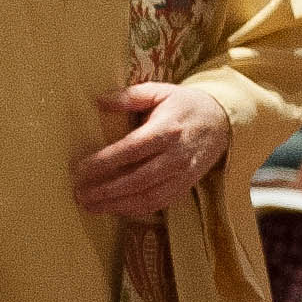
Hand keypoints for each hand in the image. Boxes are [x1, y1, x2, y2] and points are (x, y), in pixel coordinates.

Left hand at [74, 80, 233, 219]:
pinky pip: (158, 205)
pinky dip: (134, 210)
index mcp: (167, 130)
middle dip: (105, 190)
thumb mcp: (160, 91)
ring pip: (147, 198)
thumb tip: (99, 100)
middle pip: (137, 180)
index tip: (80, 169)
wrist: (222, 122)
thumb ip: (130, 96)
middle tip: (79, 194)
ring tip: (90, 205)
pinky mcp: (185, 188)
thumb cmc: (185, 105)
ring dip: (116, 205)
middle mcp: (175, 156)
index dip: (105, 162)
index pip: (131, 149)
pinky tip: (113, 209)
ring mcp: (182, 175)